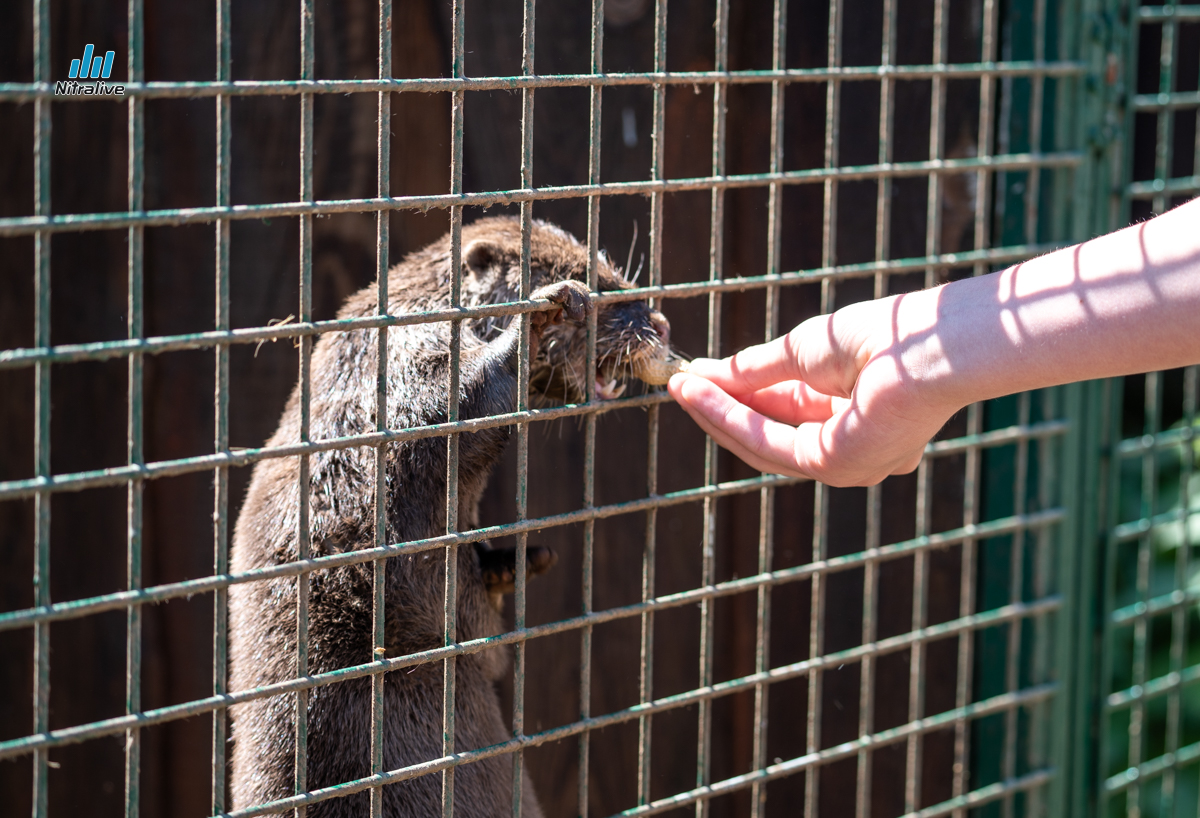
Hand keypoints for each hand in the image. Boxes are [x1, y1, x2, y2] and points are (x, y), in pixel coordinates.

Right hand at [667, 295, 956, 486]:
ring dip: (717, 414)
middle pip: (770, 435)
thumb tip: (709, 374)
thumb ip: (758, 369)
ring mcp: (845, 464)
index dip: (739, 398)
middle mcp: (851, 450)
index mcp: (854, 419)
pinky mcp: (834, 465)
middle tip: (680, 385)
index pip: (786, 415)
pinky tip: (702, 394)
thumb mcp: (806, 351)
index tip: (699, 379)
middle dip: (721, 410)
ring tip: (680, 387)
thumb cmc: (887, 336)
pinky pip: (768, 442)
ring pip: (763, 443)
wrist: (930, 343)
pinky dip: (732, 417)